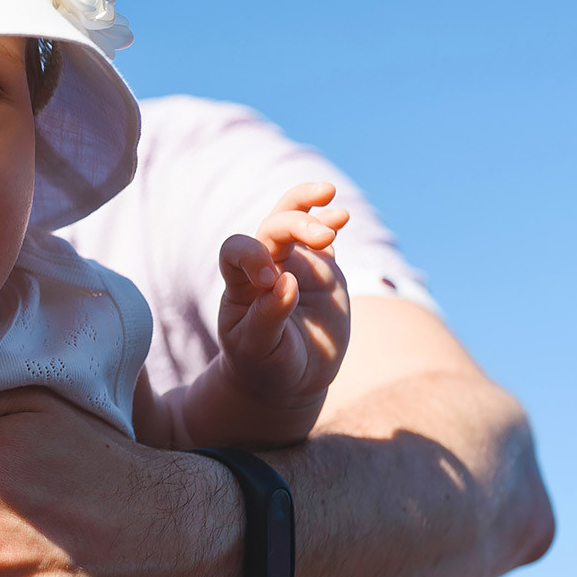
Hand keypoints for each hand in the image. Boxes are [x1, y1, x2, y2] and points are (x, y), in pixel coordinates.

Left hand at [215, 182, 351, 416]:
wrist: (289, 379)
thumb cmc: (263, 364)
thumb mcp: (258, 348)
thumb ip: (268, 316)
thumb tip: (286, 281)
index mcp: (240, 285)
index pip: (235, 251)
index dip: (250, 255)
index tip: (267, 279)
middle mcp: (265, 267)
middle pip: (272, 228)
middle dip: (296, 225)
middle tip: (324, 236)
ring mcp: (295, 265)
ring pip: (293, 220)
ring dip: (307, 206)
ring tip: (330, 197)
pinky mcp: (322, 270)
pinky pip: (324, 238)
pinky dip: (330, 221)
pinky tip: (340, 215)